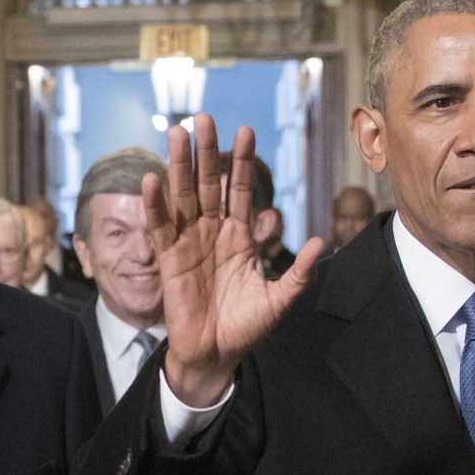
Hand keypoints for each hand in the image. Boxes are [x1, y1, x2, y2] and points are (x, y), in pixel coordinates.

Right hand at [148, 115, 324, 406]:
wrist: (216, 355)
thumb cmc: (246, 328)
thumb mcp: (278, 300)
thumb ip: (299, 273)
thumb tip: (320, 243)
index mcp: (240, 237)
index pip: (242, 191)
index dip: (243, 163)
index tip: (245, 132)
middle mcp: (213, 232)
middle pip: (209, 184)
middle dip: (208, 152)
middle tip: (205, 119)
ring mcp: (189, 243)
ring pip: (184, 196)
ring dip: (180, 166)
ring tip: (178, 134)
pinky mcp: (169, 260)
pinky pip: (161, 228)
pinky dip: (156, 205)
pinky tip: (153, 180)